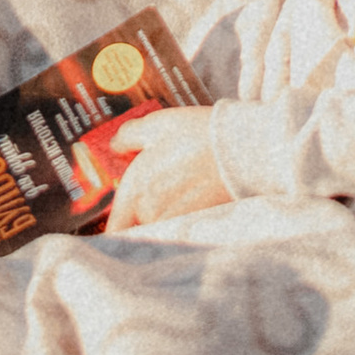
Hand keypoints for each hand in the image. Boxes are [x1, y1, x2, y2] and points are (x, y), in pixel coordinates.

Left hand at [106, 109, 233, 232]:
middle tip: (155, 199)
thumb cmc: (197, 135)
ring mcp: (175, 223)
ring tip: (178, 194)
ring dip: (163, 218)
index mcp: (135, 190)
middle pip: (137, 228)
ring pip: (160, 228)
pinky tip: (193, 199)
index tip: (113, 225)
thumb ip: (128, 137)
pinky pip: (180, 228)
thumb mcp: (156, 125)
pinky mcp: (197, 226)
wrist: (242, 149)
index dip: (111, 229)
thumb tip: (114, 146)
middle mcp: (151, 212)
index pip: (114, 228)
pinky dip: (182, 219)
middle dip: (140, 219)